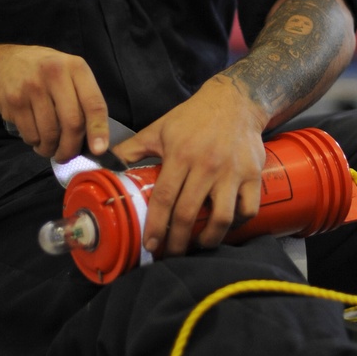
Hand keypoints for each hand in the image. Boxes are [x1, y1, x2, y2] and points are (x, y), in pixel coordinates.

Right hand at [0, 45, 109, 160]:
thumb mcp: (70, 73)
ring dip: (51, 149)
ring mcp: (32, 87)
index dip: (98, 129)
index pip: (93, 103)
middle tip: (67, 156)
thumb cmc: (46, 72)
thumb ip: (85, 99)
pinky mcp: (14, 101)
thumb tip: (96, 140)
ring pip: (50, 134)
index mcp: (76, 68)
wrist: (5, 62)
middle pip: (72, 123)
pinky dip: (36, 143)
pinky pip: (30, 134)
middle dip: (71, 148)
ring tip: (50, 147)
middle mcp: (55, 74)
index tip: (99, 150)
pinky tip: (36, 137)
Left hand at [113, 75, 267, 255]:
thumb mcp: (158, 129)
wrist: (235, 101)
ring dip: (208, 239)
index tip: (150, 245)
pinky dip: (237, 225)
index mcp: (181, 154)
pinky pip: (247, 209)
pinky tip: (224, 228)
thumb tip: (103, 165)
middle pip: (189, 213)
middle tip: (170, 254)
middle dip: (177, 241)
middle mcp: (207, 165)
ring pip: (221, 217)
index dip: (155, 225)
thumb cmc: (193, 117)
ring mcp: (233, 172)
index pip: (164, 197)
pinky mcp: (253, 175)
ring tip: (198, 246)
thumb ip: (130, 150)